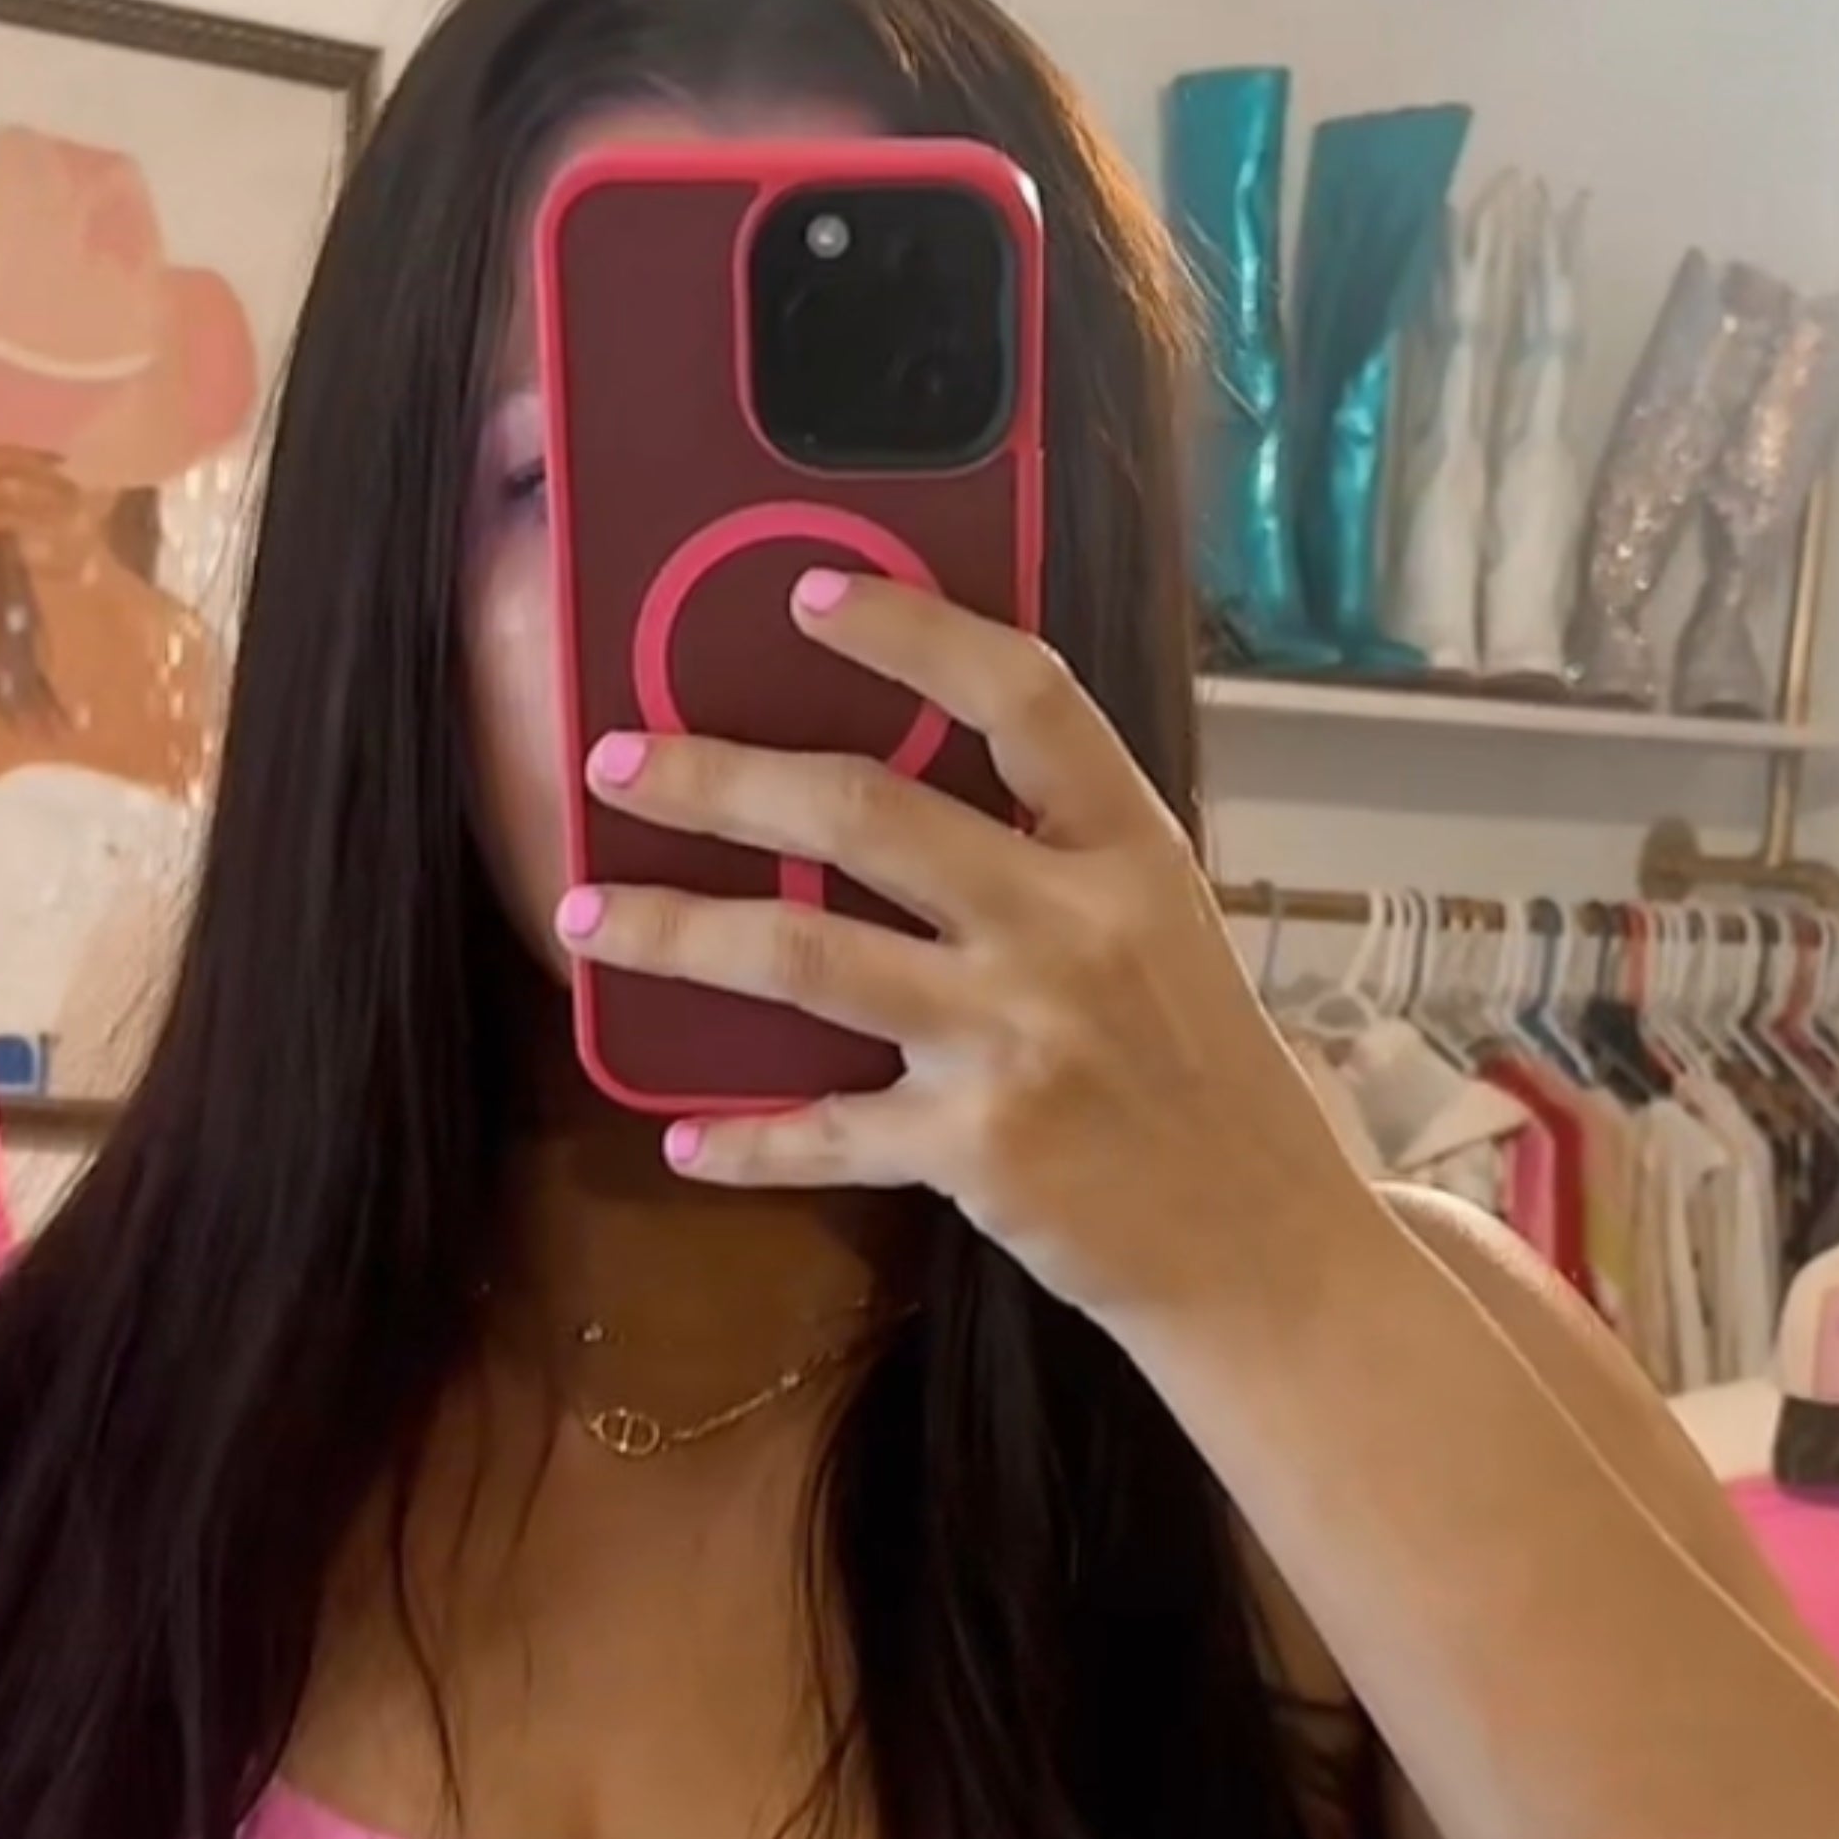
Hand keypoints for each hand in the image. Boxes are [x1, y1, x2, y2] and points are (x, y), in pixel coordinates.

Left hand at [553, 569, 1361, 1337]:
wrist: (1259, 1243)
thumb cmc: (1198, 1075)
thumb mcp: (1163, 929)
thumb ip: (1055, 853)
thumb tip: (891, 783)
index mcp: (1128, 851)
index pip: (1022, 696)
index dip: (912, 632)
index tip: (808, 595)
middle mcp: (1070, 929)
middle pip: (862, 816)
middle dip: (715, 780)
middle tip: (611, 764)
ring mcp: (1017, 1040)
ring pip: (802, 960)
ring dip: (672, 932)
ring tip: (580, 918)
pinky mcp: (976, 1152)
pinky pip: (825, 1135)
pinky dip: (745, 1144)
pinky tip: (683, 1141)